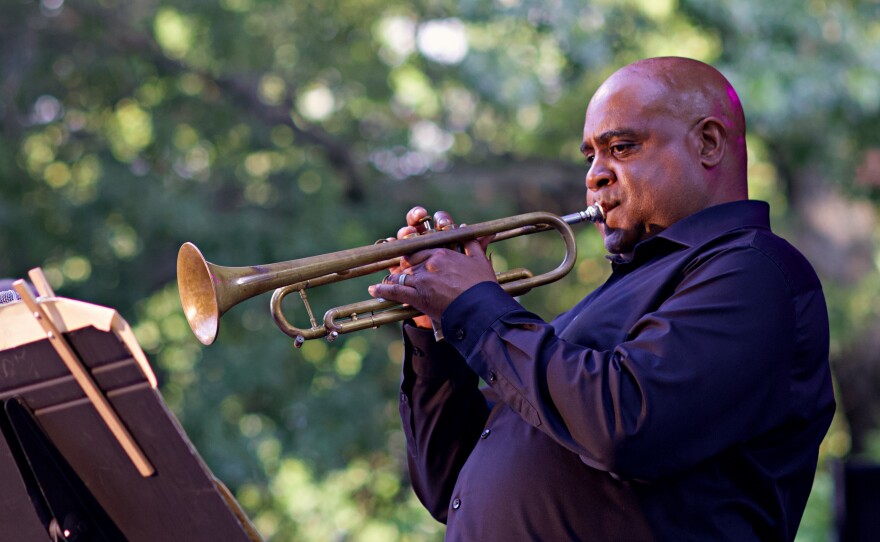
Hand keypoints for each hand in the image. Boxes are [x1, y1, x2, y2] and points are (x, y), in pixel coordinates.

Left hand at [369, 207, 495, 325]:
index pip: (421, 250)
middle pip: (409, 263)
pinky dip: (383, 290)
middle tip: (399, 271)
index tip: (411, 260)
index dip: (415, 256)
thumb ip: (471, 243)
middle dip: (403, 267)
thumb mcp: (479, 260)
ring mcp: (422, 280)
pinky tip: (374, 290)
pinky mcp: (419, 297)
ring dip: (393, 278)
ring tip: (386, 281)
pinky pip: (396, 291)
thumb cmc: (483, 286)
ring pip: (401, 276)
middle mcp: (429, 264)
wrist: (481, 309)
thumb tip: (465, 228)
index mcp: (442, 253)